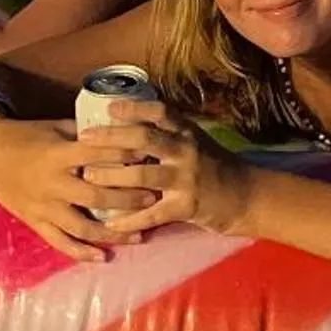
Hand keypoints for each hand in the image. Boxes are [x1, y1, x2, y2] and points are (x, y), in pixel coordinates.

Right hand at [0, 116, 161, 262]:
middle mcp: (54, 184)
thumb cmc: (26, 135)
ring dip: (113, 234)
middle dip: (128, 199)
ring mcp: (45, 207)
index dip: (125, 156)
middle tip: (153, 197)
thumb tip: (121, 130)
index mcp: (59, 155)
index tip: (149, 155)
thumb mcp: (56, 127)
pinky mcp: (36, 222)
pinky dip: (82, 253)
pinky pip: (61, 242)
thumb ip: (85, 133)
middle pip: (97, 197)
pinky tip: (103, 257)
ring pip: (83, 227)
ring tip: (139, 235)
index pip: (98, 156)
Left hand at [75, 104, 251, 240]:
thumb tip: (129, 123)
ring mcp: (187, 178)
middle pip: (144, 139)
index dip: (133, 107)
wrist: (245, 196)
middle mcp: (186, 150)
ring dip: (112, 176)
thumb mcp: (195, 141)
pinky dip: (128, 219)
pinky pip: (151, 214)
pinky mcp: (187, 206)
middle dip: (111, 138)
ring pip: (142, 176)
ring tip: (89, 176)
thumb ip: (169, 134)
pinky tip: (109, 223)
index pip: (159, 112)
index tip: (108, 107)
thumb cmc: (214, 165)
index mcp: (187, 132)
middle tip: (84, 139)